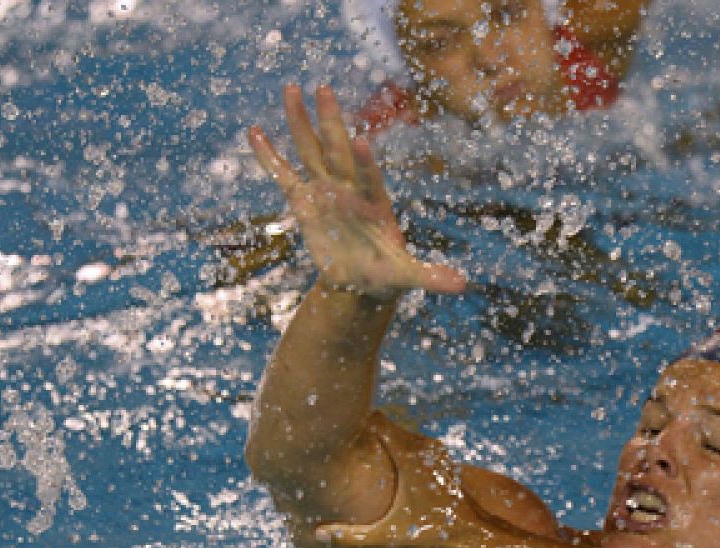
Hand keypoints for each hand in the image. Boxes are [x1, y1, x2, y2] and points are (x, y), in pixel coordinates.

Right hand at [247, 84, 466, 297]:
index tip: (361, 141)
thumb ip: (431, 277)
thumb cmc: (387, 273)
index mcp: (375, 202)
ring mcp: (326, 190)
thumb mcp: (408, 277)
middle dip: (331, 121)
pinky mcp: (305, 200)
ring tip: (292, 90)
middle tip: (325, 89)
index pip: (370, 178)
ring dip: (300, 122)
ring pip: (311, 151)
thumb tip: (463, 286)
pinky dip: (270, 156)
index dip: (366, 162)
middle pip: (337, 150)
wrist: (362, 279)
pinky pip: (284, 175)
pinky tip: (256, 132)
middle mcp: (349, 188)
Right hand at [315, 423, 495, 547]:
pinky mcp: (439, 455)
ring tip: (357, 452)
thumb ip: (353, 535)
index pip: (377, 421)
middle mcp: (422, 446)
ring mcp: (433, 448)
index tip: (337, 431)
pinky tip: (382, 464)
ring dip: (380, 441)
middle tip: (340, 441)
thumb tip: (318, 534)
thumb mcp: (389, 535)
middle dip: (364, 432)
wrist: (473, 526)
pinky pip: (410, 442)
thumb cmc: (432, 529)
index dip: (356, 423)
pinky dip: (394, 448)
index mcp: (409, 456)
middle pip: (385, 425)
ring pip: (398, 433)